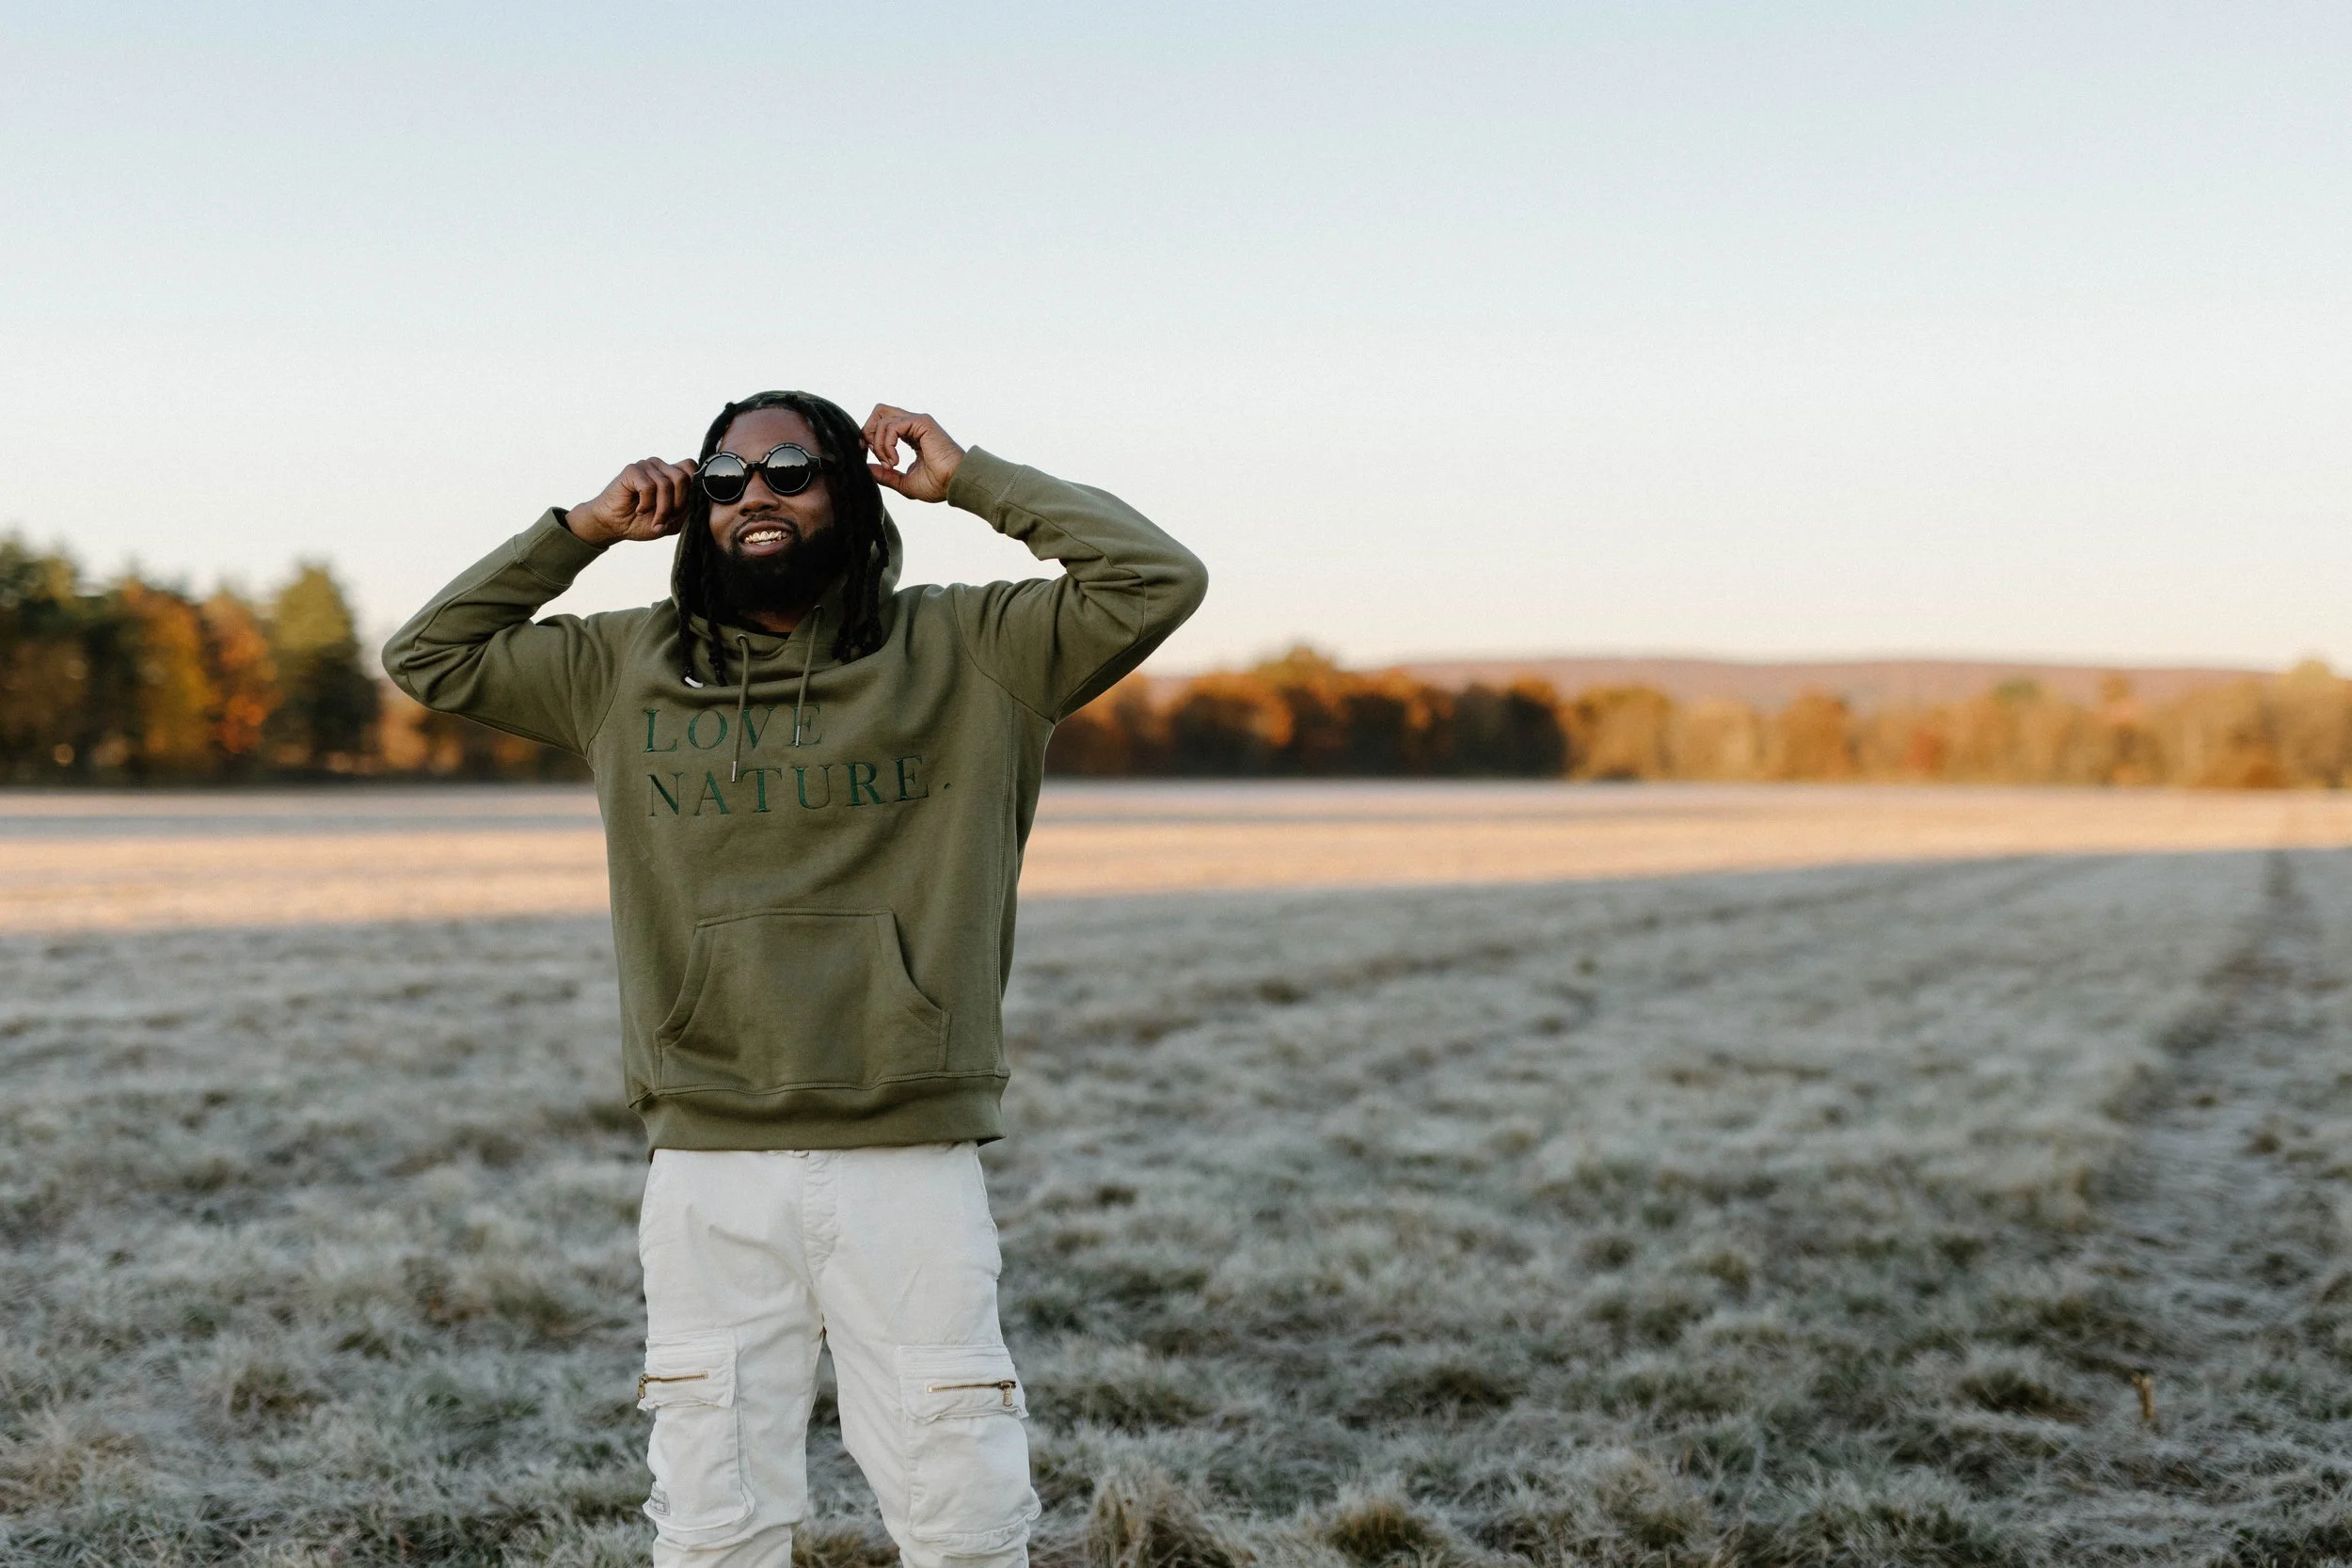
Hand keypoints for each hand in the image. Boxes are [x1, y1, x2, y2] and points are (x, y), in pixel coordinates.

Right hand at [565, 457, 697, 545]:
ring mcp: (647, 466)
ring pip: (667, 484)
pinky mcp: (632, 470)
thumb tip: (704, 500)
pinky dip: (646, 504)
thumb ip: (689, 509)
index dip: (692, 489)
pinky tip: (639, 510)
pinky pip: (649, 487)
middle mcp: (661, 466)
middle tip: (666, 519)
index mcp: (672, 474)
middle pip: (683, 478)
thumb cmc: (643, 522)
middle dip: (677, 505)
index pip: (692, 468)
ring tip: (652, 519)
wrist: (615, 525)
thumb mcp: (673, 520)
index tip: (682, 511)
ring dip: (662, 509)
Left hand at [863, 405, 964, 502]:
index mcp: (911, 435)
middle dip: (868, 432)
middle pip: (879, 412)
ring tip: (890, 464)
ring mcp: (917, 422)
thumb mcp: (904, 482)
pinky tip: (896, 461)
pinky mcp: (921, 422)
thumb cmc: (938, 485)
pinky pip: (891, 426)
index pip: (882, 424)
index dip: (870, 437)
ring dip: (878, 444)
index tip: (869, 456)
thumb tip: (868, 468)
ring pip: (882, 418)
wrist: (955, 483)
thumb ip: (886, 475)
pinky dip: (887, 445)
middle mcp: (913, 425)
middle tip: (872, 452)